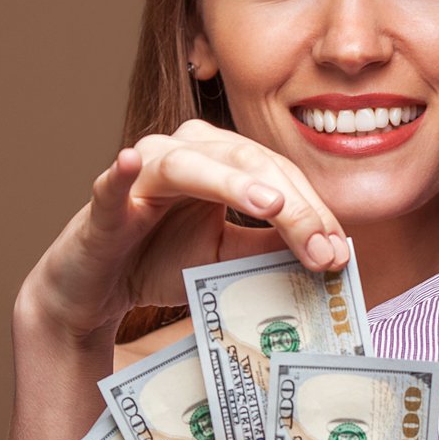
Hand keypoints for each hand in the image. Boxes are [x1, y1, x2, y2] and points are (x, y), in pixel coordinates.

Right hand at [18, 119, 348, 344]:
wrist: (101, 287)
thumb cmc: (163, 260)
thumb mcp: (229, 256)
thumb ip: (270, 246)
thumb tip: (327, 249)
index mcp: (219, 160)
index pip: (277, 175)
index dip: (311, 211)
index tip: (337, 252)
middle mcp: (183, 152)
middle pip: (248, 164)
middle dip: (291, 207)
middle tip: (320, 248)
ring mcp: (142, 170)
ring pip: (192, 165)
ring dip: (233, 184)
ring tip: (270, 205)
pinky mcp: (104, 200)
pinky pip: (113, 182)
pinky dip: (122, 172)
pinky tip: (130, 162)